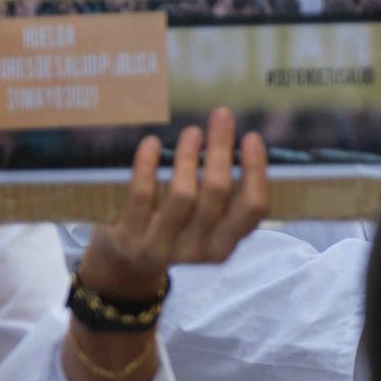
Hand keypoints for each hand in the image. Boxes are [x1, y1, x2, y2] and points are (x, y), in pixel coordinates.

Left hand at [78, 108, 267, 299]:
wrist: (125, 264)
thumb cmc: (175, 231)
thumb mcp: (206, 226)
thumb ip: (224, 199)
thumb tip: (236, 143)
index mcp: (224, 247)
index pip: (252, 209)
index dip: (255, 170)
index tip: (251, 137)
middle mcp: (198, 250)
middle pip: (217, 193)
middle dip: (221, 149)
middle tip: (222, 116)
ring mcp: (162, 246)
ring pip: (183, 194)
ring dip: (188, 156)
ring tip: (192, 132)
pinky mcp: (130, 237)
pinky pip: (142, 195)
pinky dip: (148, 165)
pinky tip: (152, 143)